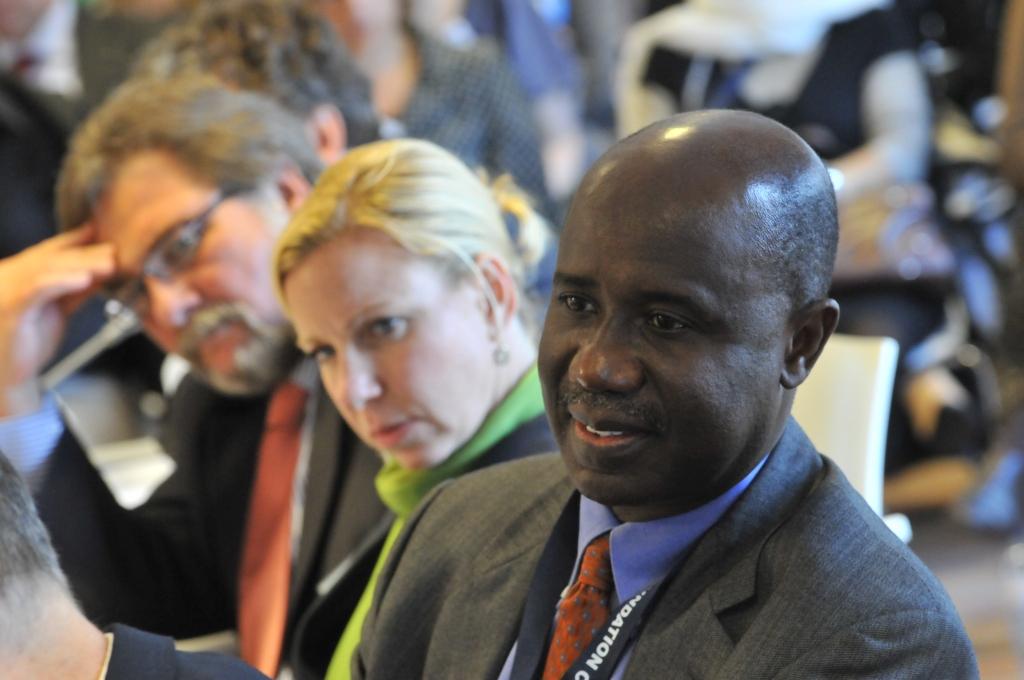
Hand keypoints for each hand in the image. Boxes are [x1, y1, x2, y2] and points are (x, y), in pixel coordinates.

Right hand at [0, 227, 114, 416]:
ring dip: (82, 264)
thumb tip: (102, 269)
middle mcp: (10, 277)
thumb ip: (75, 288)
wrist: (9, 376)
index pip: (49, 251)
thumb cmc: (31, 341)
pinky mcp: (9, 308)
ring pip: (48, 269)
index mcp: (20, 274)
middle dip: (86, 252)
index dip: (75, 240)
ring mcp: (6, 290)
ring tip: (109, 264)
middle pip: (53, 257)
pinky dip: (62, 281)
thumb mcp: (59, 308)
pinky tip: (85, 280)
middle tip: (116, 250)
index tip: (103, 231)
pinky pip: (38, 288)